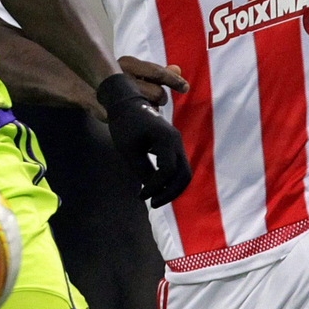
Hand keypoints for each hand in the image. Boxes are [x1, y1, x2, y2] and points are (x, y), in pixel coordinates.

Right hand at [78, 57, 187, 121]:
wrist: (89, 92)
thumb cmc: (120, 80)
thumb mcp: (139, 72)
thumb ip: (159, 72)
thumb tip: (178, 69)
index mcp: (127, 63)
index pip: (158, 73)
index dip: (174, 81)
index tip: (185, 87)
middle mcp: (121, 77)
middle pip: (157, 93)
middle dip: (160, 98)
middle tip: (155, 99)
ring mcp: (116, 96)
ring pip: (150, 107)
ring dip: (152, 109)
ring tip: (142, 105)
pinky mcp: (112, 113)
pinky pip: (139, 118)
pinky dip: (143, 118)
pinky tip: (138, 114)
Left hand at [97, 73, 192, 207]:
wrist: (126, 104)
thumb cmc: (124, 125)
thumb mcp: (129, 150)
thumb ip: (142, 170)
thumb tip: (153, 189)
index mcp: (166, 139)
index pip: (168, 170)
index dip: (156, 186)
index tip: (141, 195)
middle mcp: (176, 141)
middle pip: (184, 174)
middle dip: (170, 192)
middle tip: (153, 203)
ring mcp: (176, 143)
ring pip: (184, 172)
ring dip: (172, 188)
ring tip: (155, 199)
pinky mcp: (172, 147)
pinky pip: (177, 167)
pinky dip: (170, 180)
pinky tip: (155, 188)